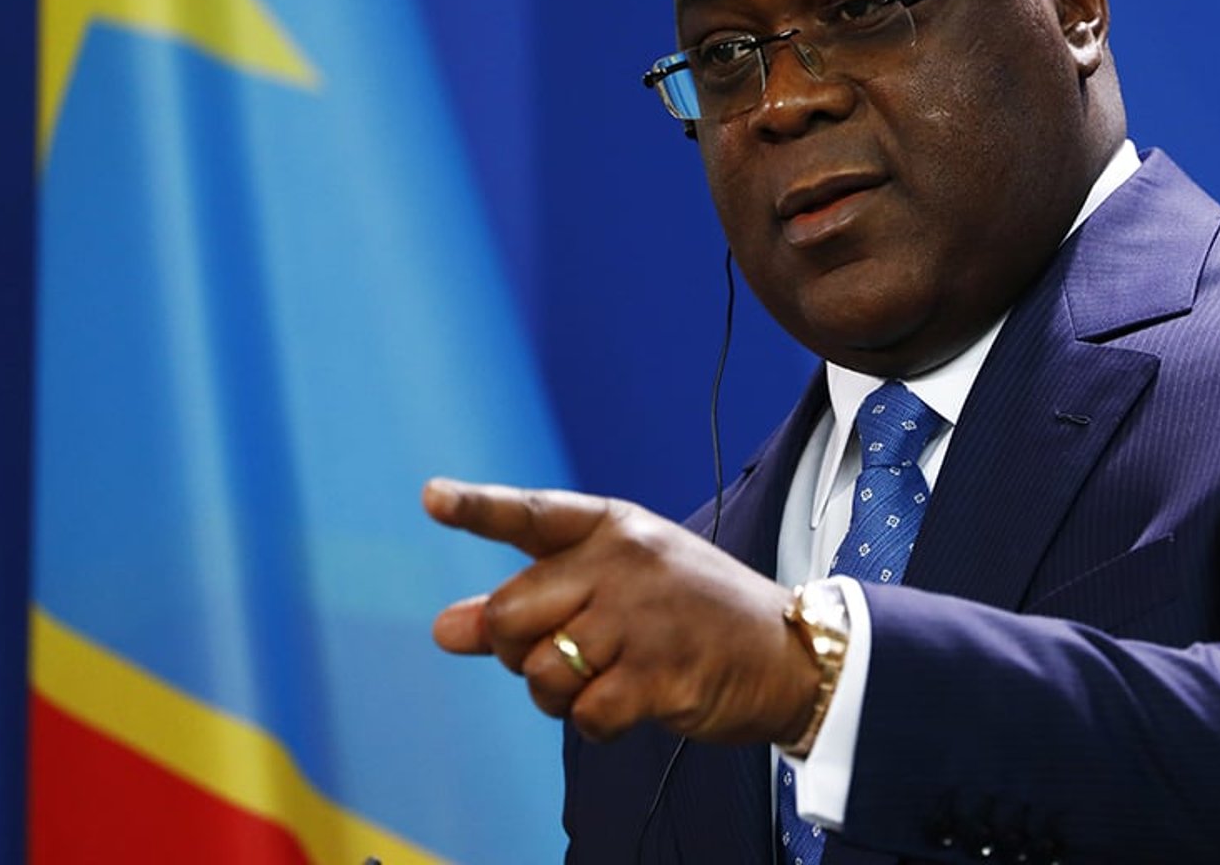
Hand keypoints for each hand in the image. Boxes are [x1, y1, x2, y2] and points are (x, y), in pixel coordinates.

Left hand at [423, 478, 819, 745]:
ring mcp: (642, 617)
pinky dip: (597, 722)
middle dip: (516, 651)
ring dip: (558, 693)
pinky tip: (634, 701)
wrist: (788, 654)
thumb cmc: (692, 615)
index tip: (431, 497)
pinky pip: (583, 714)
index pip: (532, 515)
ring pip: (539, 672)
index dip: (477, 508)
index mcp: (613, 528)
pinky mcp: (659, 673)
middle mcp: (624, 562)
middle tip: (563, 651)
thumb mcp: (618, 588)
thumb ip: (534, 601)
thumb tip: (443, 628)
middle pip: (509, 615)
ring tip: (606, 677)